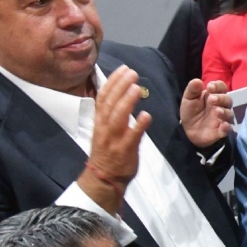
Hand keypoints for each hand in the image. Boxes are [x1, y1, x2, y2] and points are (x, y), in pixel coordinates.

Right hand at [80, 66, 150, 214]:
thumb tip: (118, 93)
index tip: (123, 69)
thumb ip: (111, 112)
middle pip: (110, 103)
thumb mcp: (105, 129)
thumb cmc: (108, 152)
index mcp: (100, 121)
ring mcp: (114, 139)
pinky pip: (132, 136)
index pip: (104, 97)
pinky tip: (146, 115)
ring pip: (118, 117)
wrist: (104, 178)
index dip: (113, 82)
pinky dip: (138, 125)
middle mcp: (105, 128)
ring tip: (137, 88)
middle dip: (120, 86)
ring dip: (127, 101)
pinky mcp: (125, 150)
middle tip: (132, 72)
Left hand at [179, 79, 232, 148]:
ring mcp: (222, 118)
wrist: (187, 130)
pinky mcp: (221, 131)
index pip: (221, 87)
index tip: (210, 87)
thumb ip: (192, 90)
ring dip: (224, 111)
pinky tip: (224, 125)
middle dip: (221, 98)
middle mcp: (221, 106)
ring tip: (217, 111)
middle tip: (211, 99)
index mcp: (214, 95)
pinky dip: (227, 127)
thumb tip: (198, 80)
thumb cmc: (191, 111)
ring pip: (229, 113)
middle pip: (228, 100)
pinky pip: (228, 129)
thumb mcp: (188, 99)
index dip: (218, 86)